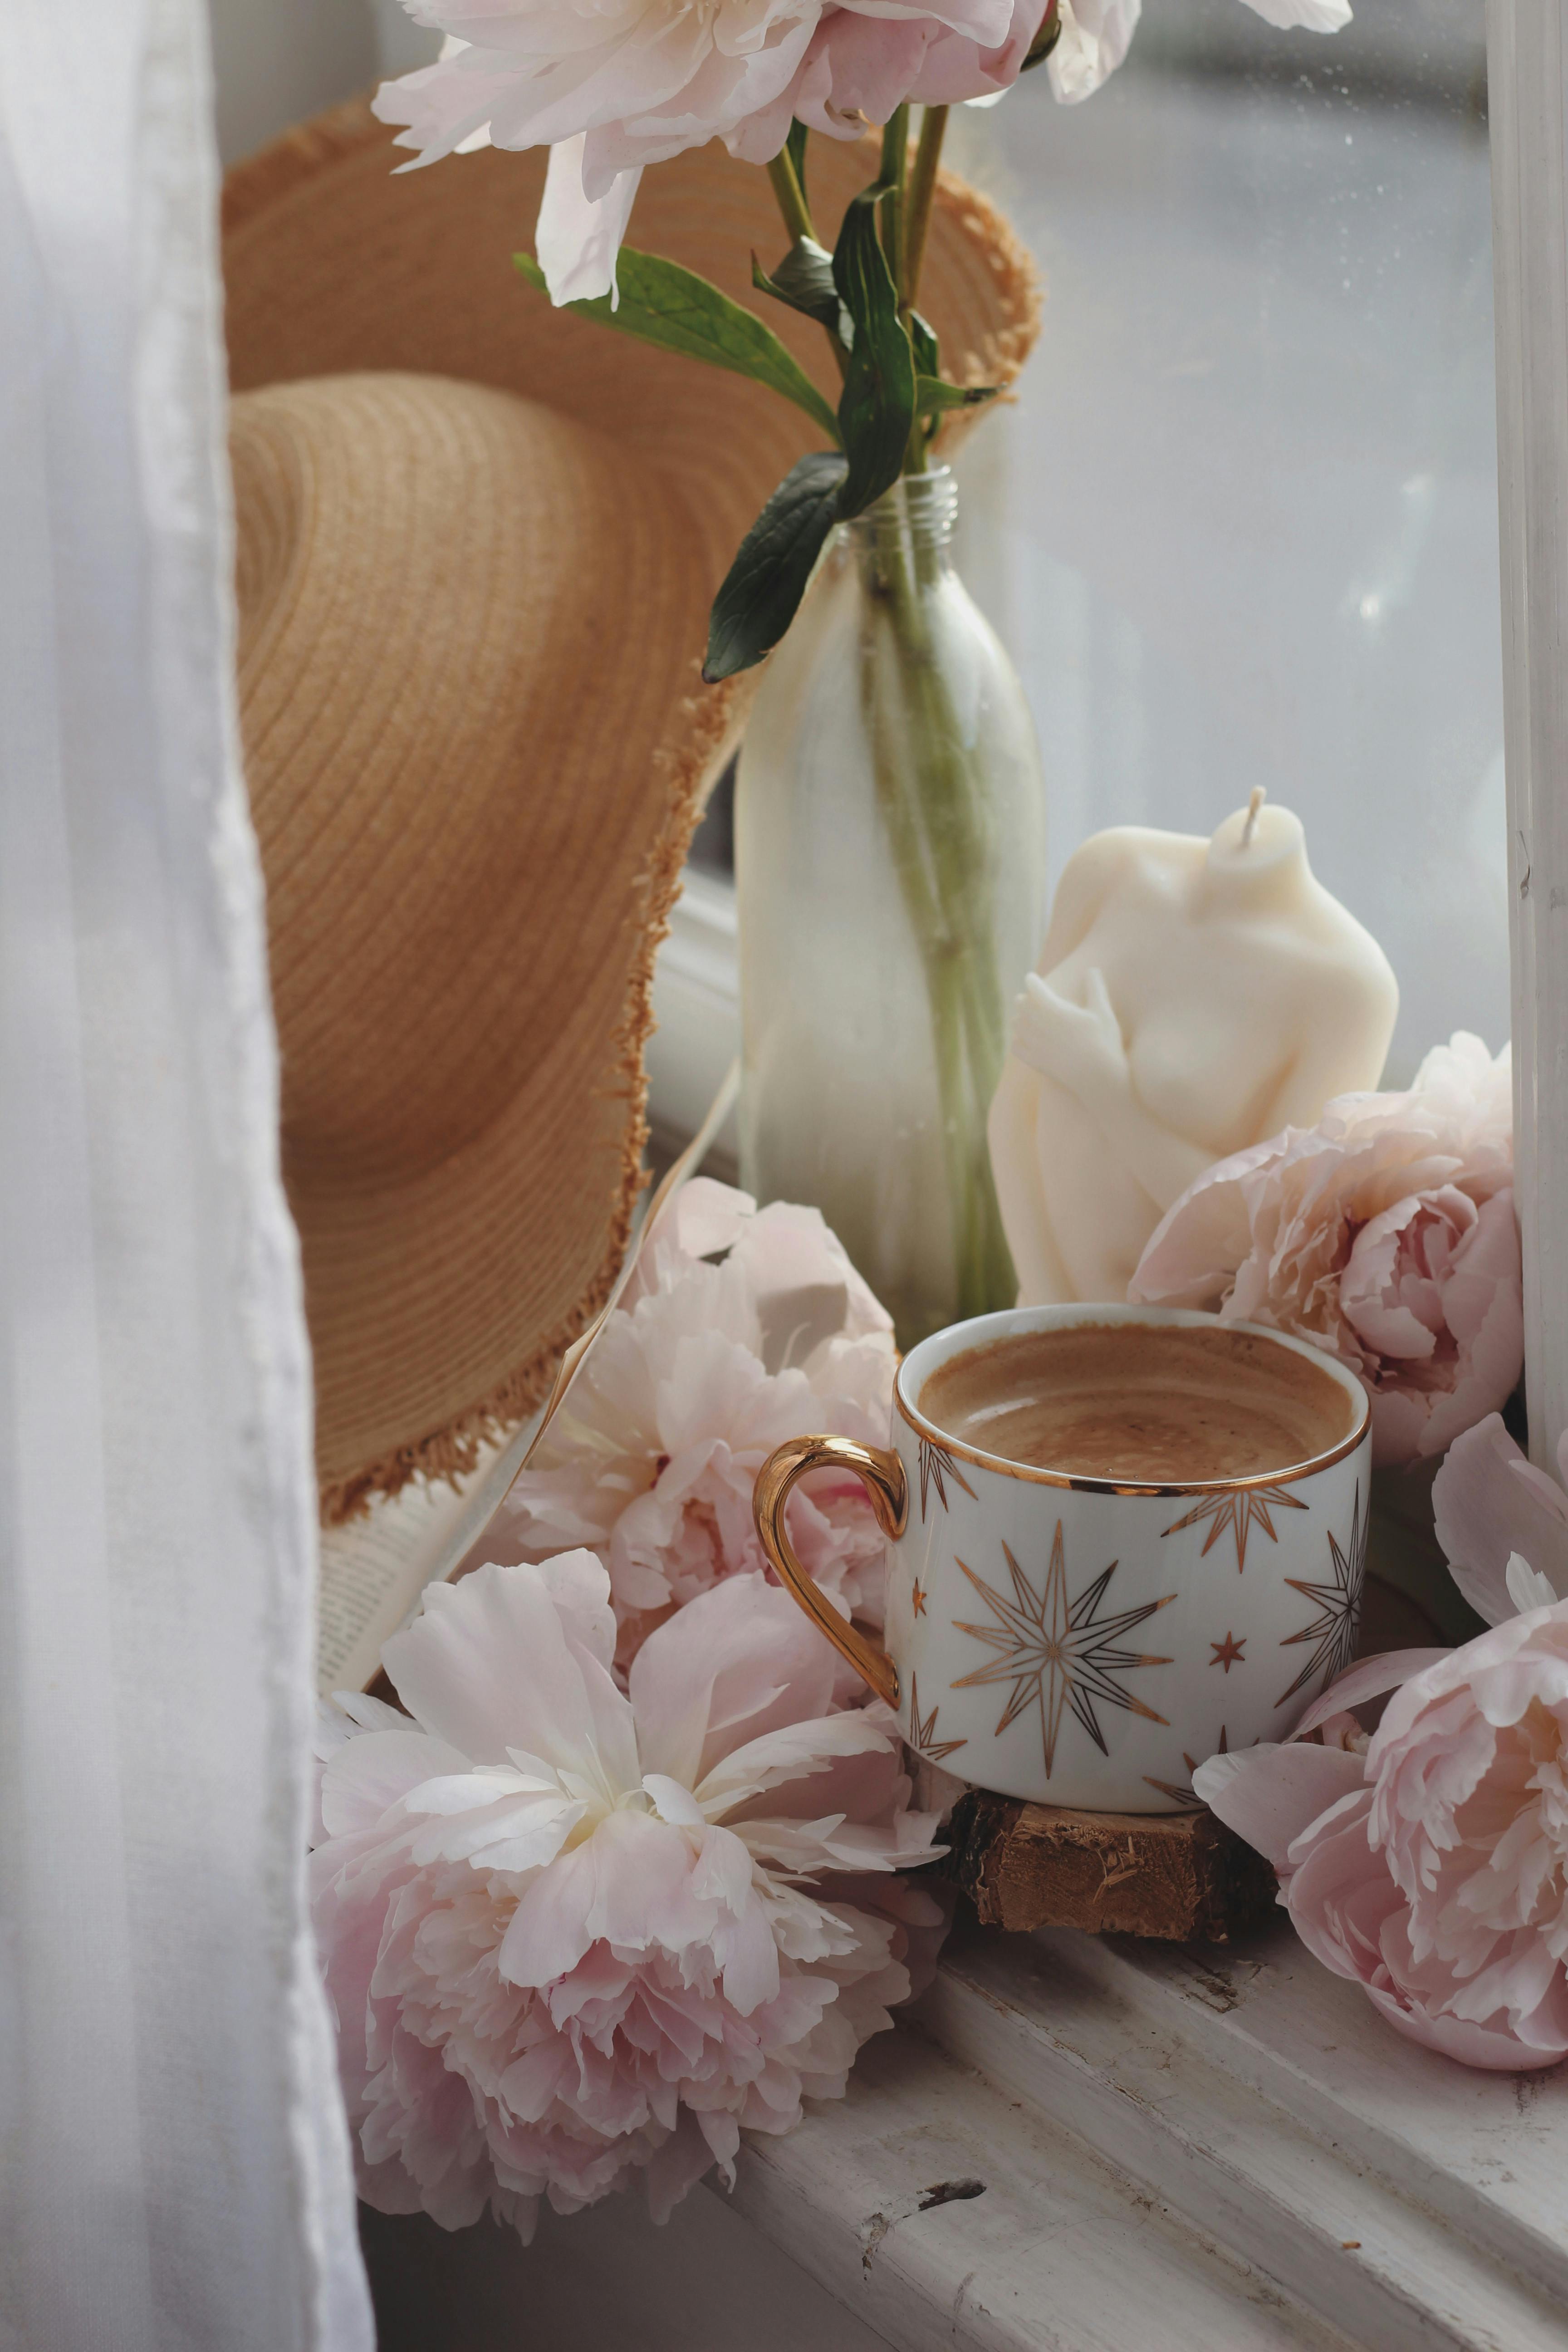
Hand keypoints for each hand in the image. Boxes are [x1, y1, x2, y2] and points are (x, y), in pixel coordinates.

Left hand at [1011, 967, 1129, 1108]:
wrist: (1098, 1078)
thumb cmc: (1104, 1042)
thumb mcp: (1103, 1011)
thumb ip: (1095, 987)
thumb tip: (1092, 969)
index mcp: (1054, 1009)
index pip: (1034, 988)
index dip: (1032, 981)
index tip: (1031, 977)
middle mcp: (1039, 1025)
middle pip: (1021, 1004)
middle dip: (1026, 998)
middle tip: (1032, 997)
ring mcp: (1034, 1044)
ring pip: (1017, 1024)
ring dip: (1022, 1018)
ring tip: (1029, 1016)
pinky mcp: (1034, 1061)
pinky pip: (1016, 1047)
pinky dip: (1018, 1040)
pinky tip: (1026, 1039)